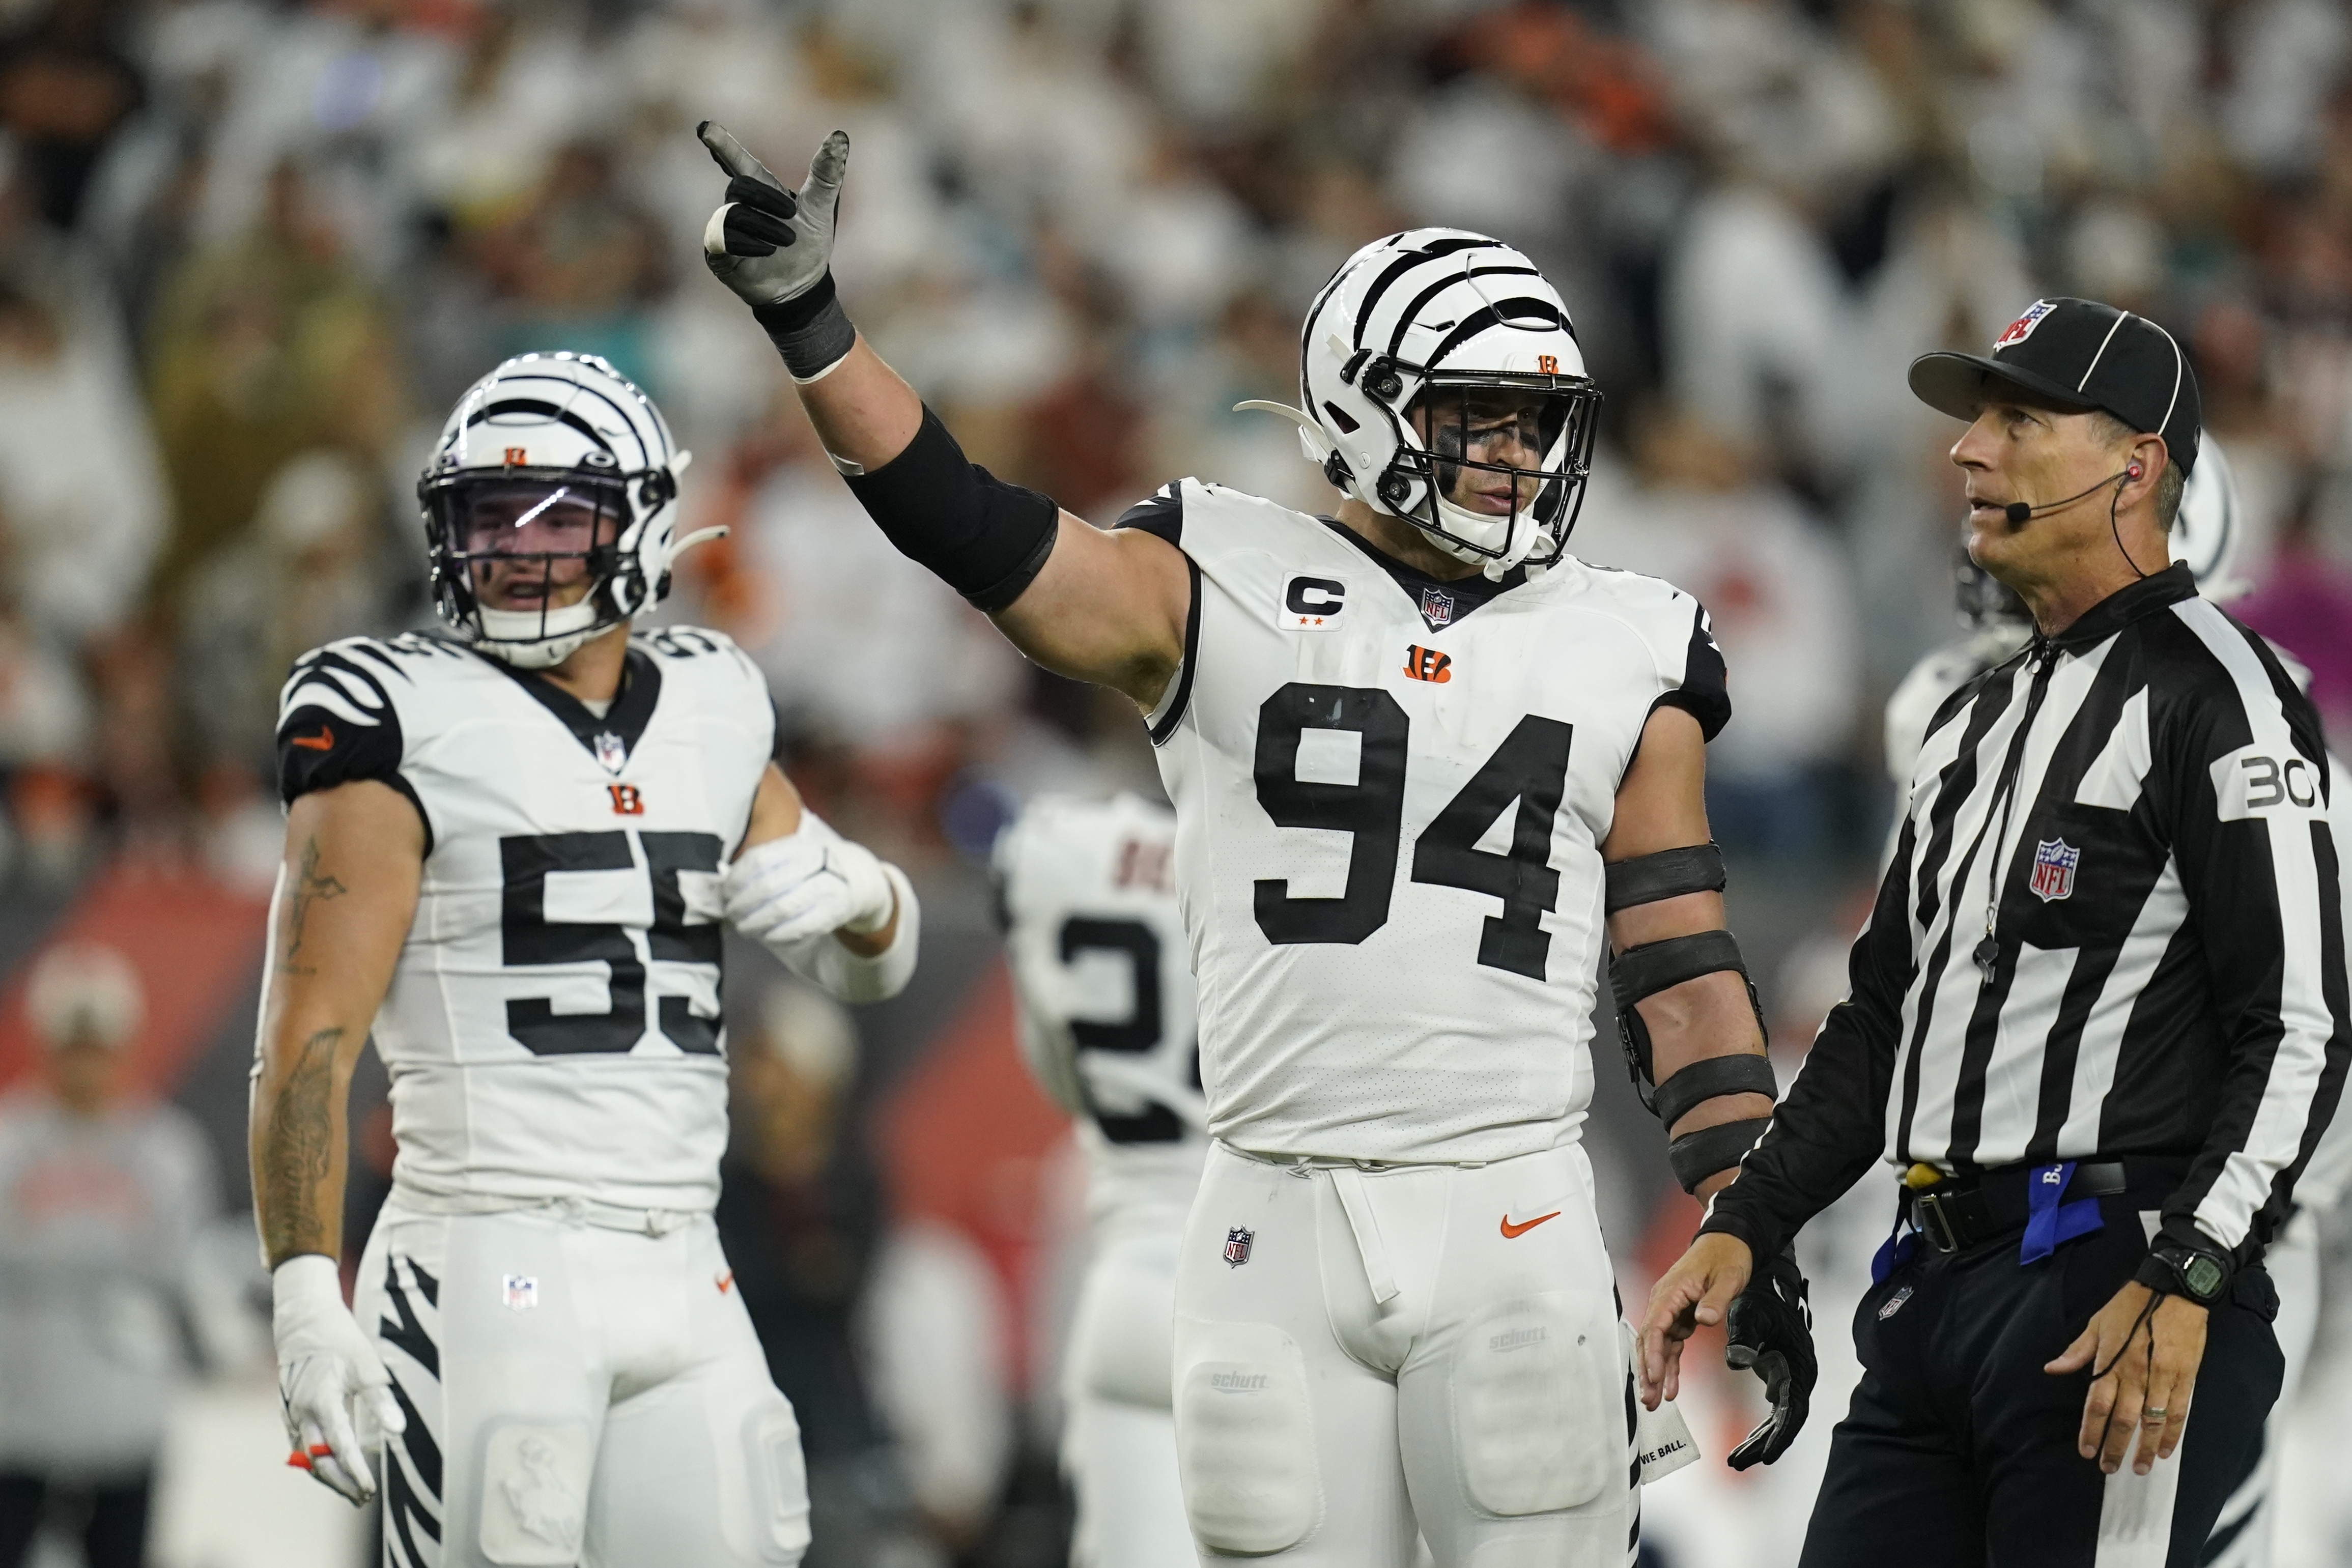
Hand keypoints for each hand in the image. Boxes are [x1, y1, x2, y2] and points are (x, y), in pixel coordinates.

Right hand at [273, 1254, 403, 1505]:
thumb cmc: (340, 1342)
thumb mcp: (368, 1366)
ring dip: (328, 1477)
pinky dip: (315, 1462)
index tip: (370, 1489)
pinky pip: (300, 1447)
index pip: (340, 1447)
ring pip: (306, 1458)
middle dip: (341, 1483)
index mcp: (322, 1401)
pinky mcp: (288, 1414)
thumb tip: (397, 1429)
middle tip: (363, 1498)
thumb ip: (381, 1400)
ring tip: (351, 1492)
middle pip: (318, 1461)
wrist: (304, 1324)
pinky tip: (331, 1471)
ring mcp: (291, 1415)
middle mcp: (301, 1413)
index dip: (355, 1471)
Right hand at [698, 122, 846, 309]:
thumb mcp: (822, 209)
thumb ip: (828, 174)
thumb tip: (840, 136)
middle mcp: (737, 204)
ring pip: (734, 212)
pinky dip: (750, 244)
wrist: (802, 288)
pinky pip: (723, 238)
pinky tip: (765, 252)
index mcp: (760, 189)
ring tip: (784, 242)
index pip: (738, 161)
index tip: (705, 127)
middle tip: (792, 223)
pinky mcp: (716, 252)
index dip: (722, 143)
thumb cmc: (809, 246)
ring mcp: (724, 228)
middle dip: (770, 203)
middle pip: (741, 186)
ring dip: (765, 227)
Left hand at [725, 815, 895, 945]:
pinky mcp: (837, 910)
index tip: (725, 892)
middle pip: (768, 884)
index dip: (737, 878)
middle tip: (731, 914)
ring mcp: (829, 886)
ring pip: (784, 906)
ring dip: (757, 922)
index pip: (760, 859)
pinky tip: (767, 937)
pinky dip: (780, 933)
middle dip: (743, 904)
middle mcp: (816, 861)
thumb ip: (765, 869)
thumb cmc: (814, 870)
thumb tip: (724, 889)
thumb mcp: (794, 857)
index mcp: (799, 844)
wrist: (861, 879)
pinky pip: (803, 925)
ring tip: (744, 928)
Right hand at [1638, 1231, 1751, 1407]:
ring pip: (1657, 1346)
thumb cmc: (1727, 1256)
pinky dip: (1671, 1365)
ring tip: (1655, 1400)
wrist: (1728, 1241)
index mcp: (1671, 1291)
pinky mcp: (1679, 1317)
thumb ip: (1715, 1300)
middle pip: (1649, 1340)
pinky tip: (1672, 1386)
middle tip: (1649, 1399)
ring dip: (1656, 1373)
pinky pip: (1671, 1345)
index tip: (1656, 1377)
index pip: (1654, 1327)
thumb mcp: (1728, 1277)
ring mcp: (1670, 1310)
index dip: (1652, 1354)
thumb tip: (1703, 1320)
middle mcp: (1664, 1301)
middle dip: (1648, 1370)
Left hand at [1723, 1245, 1816, 1468]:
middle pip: (1787, 1420)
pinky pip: (1775, 1408)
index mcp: (1796, 1364)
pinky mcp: (1782, 1374)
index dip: (1780, 1435)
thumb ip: (1743, 1336)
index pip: (1792, 1410)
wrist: (1774, 1280)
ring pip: (1781, 1417)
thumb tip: (1734, 1359)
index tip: (1765, 1457)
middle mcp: (1799, 1374)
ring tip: (1737, 1458)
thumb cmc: (1764, 1297)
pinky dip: (1763, 1424)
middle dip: (1766, 1443)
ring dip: (1762, 1438)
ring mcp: (1793, 1375)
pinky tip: (1748, 1439)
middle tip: (1738, 1463)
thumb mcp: (1751, 1314)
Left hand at [2045, 1281, 2207, 1474]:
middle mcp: (2135, 1375)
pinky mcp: (2185, 1377)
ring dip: (2144, 1448)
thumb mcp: (2097, 1323)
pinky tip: (2165, 1450)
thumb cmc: (2132, 1305)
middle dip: (2115, 1447)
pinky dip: (2171, 1434)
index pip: (2096, 1405)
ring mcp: (2162, 1378)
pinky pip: (2178, 1412)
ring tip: (2139, 1468)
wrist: (2174, 1289)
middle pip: (2123, 1420)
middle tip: (2108, 1468)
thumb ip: (2077, 1352)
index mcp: (2111, 1362)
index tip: (2085, 1451)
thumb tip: (2052, 1369)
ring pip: (2151, 1422)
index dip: (2090, 1431)